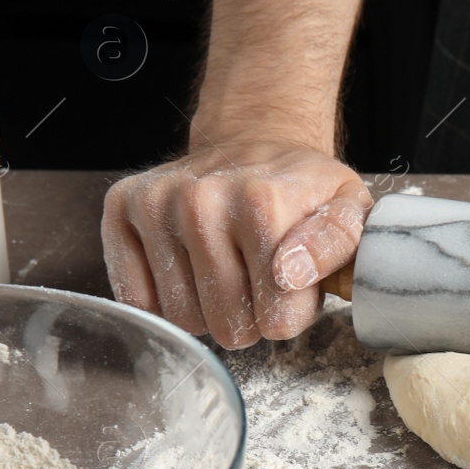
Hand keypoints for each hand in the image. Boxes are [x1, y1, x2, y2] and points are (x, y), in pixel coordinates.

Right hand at [102, 141, 370, 347]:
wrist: (255, 143)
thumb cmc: (303, 191)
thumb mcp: (348, 211)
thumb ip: (338, 245)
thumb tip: (291, 273)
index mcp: (262, 203)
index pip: (277, 319)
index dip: (291, 311)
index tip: (294, 284)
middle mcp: (201, 200)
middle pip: (228, 325)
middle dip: (252, 316)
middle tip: (260, 277)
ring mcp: (156, 203)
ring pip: (183, 318)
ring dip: (210, 309)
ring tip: (228, 268)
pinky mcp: (121, 208)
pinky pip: (139, 301)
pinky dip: (167, 300)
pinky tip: (190, 268)